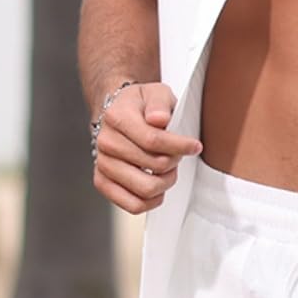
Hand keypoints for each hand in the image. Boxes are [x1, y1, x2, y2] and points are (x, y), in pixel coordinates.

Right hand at [92, 81, 201, 214]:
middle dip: (174, 162)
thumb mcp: (155, 92)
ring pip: (145, 189)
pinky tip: (158, 185)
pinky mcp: (102, 182)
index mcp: (117, 117)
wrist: (118, 114)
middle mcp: (105, 142)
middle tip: (178, 155)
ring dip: (165, 182)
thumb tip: (159, 120)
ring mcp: (102, 164)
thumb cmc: (140, 105)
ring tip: (169, 170)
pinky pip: (132, 205)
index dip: (180, 146)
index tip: (195, 146)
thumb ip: (159, 103)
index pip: (153, 140)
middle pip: (154, 165)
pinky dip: (152, 201)